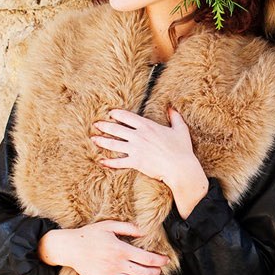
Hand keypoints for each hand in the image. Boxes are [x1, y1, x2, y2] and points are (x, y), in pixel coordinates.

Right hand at [38, 221, 167, 274]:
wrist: (70, 248)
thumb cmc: (90, 235)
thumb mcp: (109, 225)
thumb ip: (129, 228)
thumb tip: (145, 230)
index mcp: (121, 250)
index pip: (147, 258)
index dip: (160, 260)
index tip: (166, 259)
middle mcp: (117, 265)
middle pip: (145, 273)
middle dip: (157, 271)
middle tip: (161, 269)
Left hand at [91, 107, 208, 217]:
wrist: (180, 167)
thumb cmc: (182, 149)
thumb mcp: (180, 130)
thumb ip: (175, 117)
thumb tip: (171, 108)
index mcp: (147, 126)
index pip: (127, 116)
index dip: (116, 114)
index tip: (110, 113)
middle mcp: (138, 135)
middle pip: (116, 128)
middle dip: (104, 125)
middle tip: (96, 124)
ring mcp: (135, 149)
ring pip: (113, 143)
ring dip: (102, 141)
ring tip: (93, 139)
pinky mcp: (135, 162)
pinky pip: (118, 162)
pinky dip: (109, 162)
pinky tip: (101, 161)